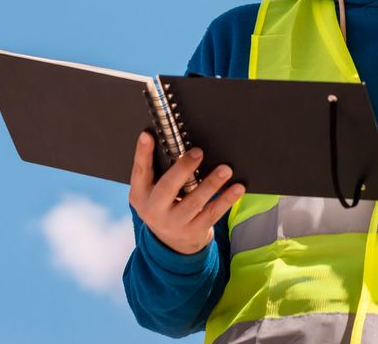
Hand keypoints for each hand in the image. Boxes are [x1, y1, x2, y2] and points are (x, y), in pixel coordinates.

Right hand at [128, 132, 245, 254]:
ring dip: (211, 184)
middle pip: (167, 188)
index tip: (147, 136)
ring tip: (225, 170)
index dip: (142, 153)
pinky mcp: (194, 230)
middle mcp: (154, 210)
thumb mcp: (150, 191)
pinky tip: (237, 188)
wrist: (171, 241)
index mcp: (140, 195)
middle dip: (183, 168)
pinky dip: (226, 200)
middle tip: (198, 152)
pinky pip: (212, 213)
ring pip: (194, 202)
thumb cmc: (162, 204)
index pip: (140, 171)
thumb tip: (167, 141)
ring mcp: (174, 223)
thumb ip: (155, 170)